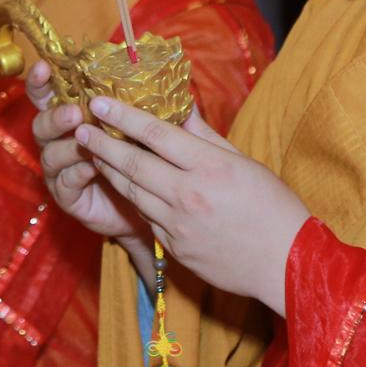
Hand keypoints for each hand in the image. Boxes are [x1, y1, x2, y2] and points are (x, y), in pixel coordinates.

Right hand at [30, 62, 147, 247]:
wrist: (149, 209)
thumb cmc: (147, 163)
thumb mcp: (152, 133)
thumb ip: (155, 111)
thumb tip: (176, 90)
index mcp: (75, 117)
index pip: (50, 94)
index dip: (42, 81)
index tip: (43, 67)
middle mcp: (61, 141)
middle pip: (41, 124)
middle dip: (55, 115)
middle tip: (75, 111)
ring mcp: (61, 170)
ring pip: (50, 153)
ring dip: (67, 144)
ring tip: (84, 136)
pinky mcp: (68, 196)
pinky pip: (64, 182)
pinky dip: (76, 172)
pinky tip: (91, 166)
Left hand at [72, 96, 308, 318]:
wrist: (285, 264)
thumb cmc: (272, 206)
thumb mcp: (243, 161)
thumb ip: (205, 135)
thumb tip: (180, 106)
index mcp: (209, 166)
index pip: (155, 134)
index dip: (122, 116)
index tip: (99, 101)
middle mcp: (188, 194)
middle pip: (133, 164)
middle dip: (101, 143)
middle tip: (80, 127)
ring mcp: (178, 225)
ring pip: (132, 192)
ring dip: (109, 170)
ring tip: (92, 152)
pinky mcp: (174, 248)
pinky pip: (145, 217)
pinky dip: (132, 198)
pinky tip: (123, 185)